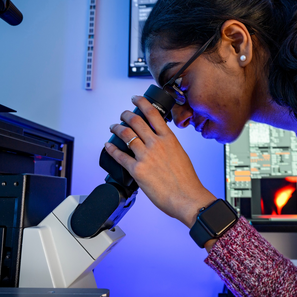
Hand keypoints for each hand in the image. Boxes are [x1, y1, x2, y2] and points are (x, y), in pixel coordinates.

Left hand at [104, 95, 215, 228]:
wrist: (188, 198)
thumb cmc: (187, 181)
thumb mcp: (181, 155)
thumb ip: (168, 146)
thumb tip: (159, 145)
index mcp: (169, 139)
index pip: (153, 114)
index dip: (142, 103)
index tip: (136, 99)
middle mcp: (157, 144)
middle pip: (136, 121)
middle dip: (125, 115)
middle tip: (122, 114)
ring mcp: (146, 156)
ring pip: (126, 135)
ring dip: (117, 129)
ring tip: (113, 127)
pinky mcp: (137, 170)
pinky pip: (120, 156)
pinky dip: (111, 149)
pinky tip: (108, 146)